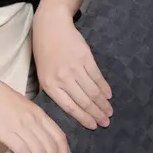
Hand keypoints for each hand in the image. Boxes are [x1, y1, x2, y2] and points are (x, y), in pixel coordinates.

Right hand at [0, 68, 70, 152]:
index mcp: (38, 112)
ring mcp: (20, 125)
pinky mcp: (6, 131)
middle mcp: (33, 119)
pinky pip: (24, 150)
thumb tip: (35, 140)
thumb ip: (30, 121)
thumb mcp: (20, 106)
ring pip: (41, 152)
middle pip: (52, 148)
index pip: (59, 137)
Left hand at [32, 3, 112, 129]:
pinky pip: (97, 77)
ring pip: (92, 91)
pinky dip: (104, 87)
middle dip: (97, 114)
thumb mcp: (42, 73)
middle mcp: (62, 78)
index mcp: (50, 85)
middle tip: (106, 122)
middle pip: (83, 101)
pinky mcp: (85, 58)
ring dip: (103, 103)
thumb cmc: (45, 51)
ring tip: (109, 111)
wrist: (51, 27)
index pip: (69, 107)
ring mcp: (74, 68)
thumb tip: (66, 107)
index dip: (83, 118)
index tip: (93, 126)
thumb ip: (53, 90)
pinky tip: (109, 95)